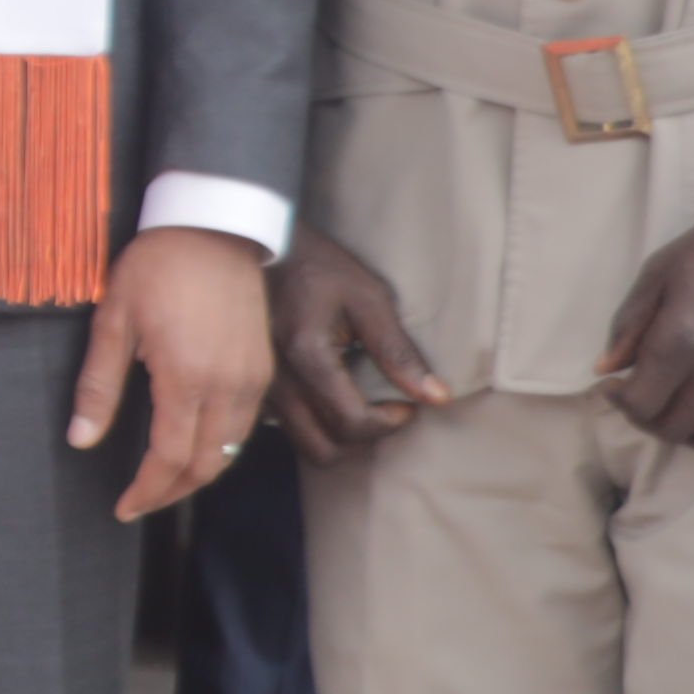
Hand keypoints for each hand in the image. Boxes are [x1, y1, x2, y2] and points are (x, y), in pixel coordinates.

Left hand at [69, 221, 273, 516]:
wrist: (213, 227)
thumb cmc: (156, 267)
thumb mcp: (113, 321)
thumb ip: (99, 386)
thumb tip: (81, 440)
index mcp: (185, 378)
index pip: (168, 458)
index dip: (146, 491)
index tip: (123, 508)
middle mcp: (226, 386)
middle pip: (207, 465)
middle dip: (172, 492)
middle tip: (140, 501)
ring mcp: (251, 378)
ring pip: (231, 450)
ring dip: (199, 473)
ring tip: (164, 479)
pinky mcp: (263, 368)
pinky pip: (246, 425)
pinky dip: (221, 447)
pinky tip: (195, 444)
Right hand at [271, 231, 447, 459]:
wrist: (262, 246)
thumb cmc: (319, 267)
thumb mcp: (368, 298)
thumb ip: (398, 351)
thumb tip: (436, 396)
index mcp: (307, 355)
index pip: (352, 421)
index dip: (390, 423)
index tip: (409, 404)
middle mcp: (277, 380)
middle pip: (324, 448)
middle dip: (364, 439)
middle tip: (385, 411)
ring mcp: (261, 387)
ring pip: (303, 445)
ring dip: (339, 438)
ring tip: (362, 407)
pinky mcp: (256, 386)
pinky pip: (287, 429)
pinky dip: (315, 428)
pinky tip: (332, 401)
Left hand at [602, 156, 693, 459]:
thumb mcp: (661, 270)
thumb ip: (628, 323)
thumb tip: (605, 369)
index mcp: (680, 340)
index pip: (638, 406)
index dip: (620, 401)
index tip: (617, 385)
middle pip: (672, 429)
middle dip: (649, 417)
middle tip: (648, 394)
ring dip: (690, 432)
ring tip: (683, 405)